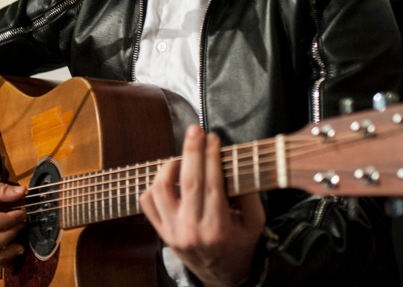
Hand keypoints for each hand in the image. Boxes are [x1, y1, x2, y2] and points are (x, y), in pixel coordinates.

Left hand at [140, 125, 265, 286]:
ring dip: (168, 167)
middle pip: (187, 182)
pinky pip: (147, 203)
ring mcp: (172, 232)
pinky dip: (153, 185)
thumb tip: (235, 163)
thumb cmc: (241, 245)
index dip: (211, 157)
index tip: (213, 138)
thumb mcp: (255, 224)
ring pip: (160, 190)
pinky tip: (167, 177)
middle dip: (191, 150)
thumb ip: (249, 196)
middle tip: (195, 130)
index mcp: (218, 228)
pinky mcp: (161, 232)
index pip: (211, 185)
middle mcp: (192, 230)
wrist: (223, 277)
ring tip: (181, 156)